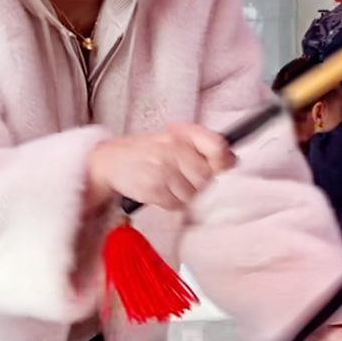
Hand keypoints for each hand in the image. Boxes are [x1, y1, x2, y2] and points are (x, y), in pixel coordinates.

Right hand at [87, 124, 235, 212]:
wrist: (109, 160)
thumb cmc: (145, 151)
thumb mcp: (172, 139)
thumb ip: (201, 146)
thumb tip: (232, 159)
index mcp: (182, 136)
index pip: (217, 148)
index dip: (224, 160)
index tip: (223, 166)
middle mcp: (173, 150)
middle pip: (206, 178)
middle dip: (199, 184)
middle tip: (184, 179)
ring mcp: (163, 170)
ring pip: (192, 194)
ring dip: (183, 195)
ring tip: (169, 185)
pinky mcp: (153, 188)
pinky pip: (175, 204)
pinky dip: (170, 202)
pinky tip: (159, 192)